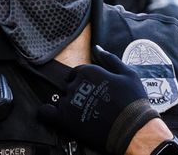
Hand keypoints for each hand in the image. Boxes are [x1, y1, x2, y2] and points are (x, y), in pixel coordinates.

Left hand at [39, 45, 160, 154]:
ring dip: (69, 106)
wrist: (133, 129)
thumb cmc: (133, 101)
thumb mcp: (127, 74)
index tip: (92, 91)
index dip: (84, 82)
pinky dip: (47, 113)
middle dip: (78, 94)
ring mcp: (69, 103)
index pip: (76, 73)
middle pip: (69, 86)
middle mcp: (76, 85)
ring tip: (84, 115)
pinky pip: (45, 113)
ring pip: (60, 100)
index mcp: (89, 72)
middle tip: (92, 104)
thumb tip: (97, 48)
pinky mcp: (65, 120)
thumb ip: (109, 59)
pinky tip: (57, 116)